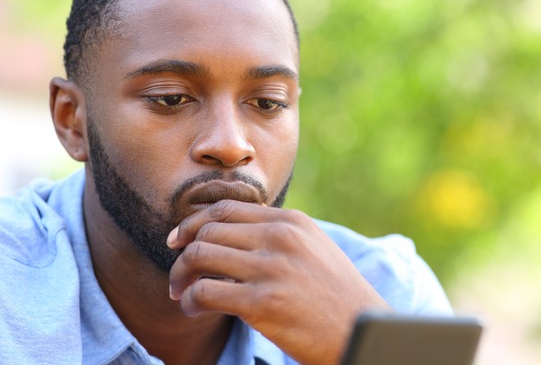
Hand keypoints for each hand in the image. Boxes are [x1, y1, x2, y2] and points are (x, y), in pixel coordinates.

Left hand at [166, 200, 390, 364]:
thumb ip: (277, 235)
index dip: (194, 222)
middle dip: (183, 253)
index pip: (226, 208)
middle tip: (179, 277)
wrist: (362, 332)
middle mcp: (280, 237)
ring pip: (199, 256)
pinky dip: (189, 300)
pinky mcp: (263, 302)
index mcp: (291, 221)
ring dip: (181, 277)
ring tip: (182, 294)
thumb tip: (229, 234)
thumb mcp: (313, 249)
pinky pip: (204, 292)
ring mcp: (271, 268)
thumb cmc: (335, 297)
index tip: (178, 240)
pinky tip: (192, 310)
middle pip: (208, 231)